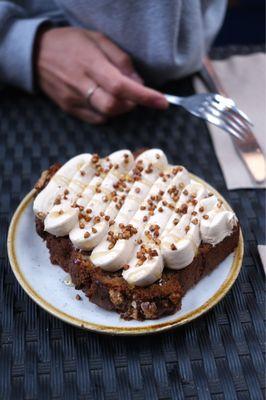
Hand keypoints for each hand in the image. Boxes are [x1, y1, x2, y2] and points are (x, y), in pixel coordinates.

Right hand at [35, 27, 167, 123]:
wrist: (36, 54)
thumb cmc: (70, 43)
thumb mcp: (97, 39)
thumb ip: (120, 60)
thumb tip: (139, 83)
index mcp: (90, 64)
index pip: (121, 86)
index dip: (144, 96)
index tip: (162, 102)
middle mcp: (81, 85)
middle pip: (114, 106)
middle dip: (132, 103)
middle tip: (135, 94)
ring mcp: (73, 100)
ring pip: (106, 115)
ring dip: (121, 109)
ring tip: (121, 96)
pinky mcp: (69, 109)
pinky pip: (95, 119)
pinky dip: (108, 114)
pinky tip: (106, 101)